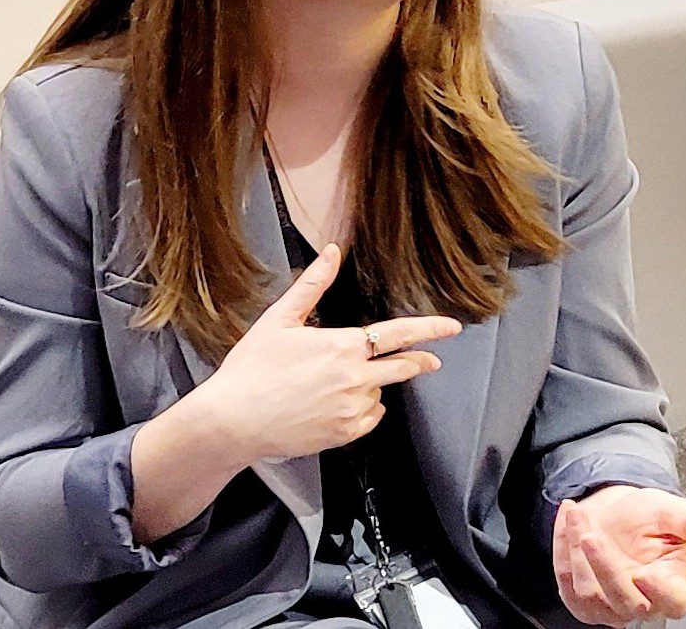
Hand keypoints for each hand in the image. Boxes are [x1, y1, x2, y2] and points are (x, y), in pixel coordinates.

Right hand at [197, 242, 462, 464]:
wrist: (233, 420)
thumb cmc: (252, 366)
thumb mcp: (280, 318)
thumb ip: (313, 284)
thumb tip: (333, 251)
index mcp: (343, 345)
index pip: (398, 334)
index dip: (430, 330)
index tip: (452, 328)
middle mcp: (355, 379)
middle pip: (402, 367)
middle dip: (419, 361)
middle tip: (430, 359)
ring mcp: (352, 410)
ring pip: (380, 393)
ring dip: (372, 384)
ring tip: (336, 382)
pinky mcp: (344, 435)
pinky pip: (370, 418)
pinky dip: (364, 409)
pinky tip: (337, 403)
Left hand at [552, 485, 685, 625]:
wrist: (615, 512)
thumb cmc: (647, 517)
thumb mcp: (671, 511)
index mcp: (674, 587)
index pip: (672, 602)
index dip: (659, 592)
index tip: (644, 574)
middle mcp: (644, 603)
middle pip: (625, 601)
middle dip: (604, 567)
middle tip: (590, 535)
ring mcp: (611, 606)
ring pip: (590, 594)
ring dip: (576, 550)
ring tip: (577, 512)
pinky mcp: (583, 600)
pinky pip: (566, 583)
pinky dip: (560, 548)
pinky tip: (566, 519)